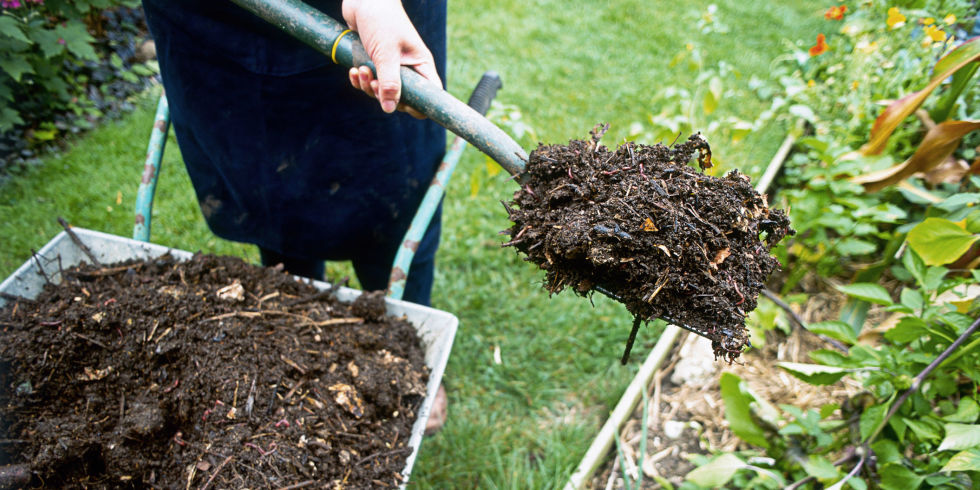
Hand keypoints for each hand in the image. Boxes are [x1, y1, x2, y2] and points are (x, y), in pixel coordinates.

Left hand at [342, 0, 441, 117]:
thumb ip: (390, 82)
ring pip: (382, 91)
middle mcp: (408, 67)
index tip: (400, 105)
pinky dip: (360, 80)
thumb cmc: (381, 20)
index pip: (430, 94)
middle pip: (402, 97)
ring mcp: (390, 65)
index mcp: (420, 64)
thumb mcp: (386, 53)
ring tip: (361, 70)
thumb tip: (389, 108)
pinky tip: (354, 70)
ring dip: (368, 86)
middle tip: (374, 83)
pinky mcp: (374, 61)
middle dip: (384, 95)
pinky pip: (369, 81)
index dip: (418, 105)